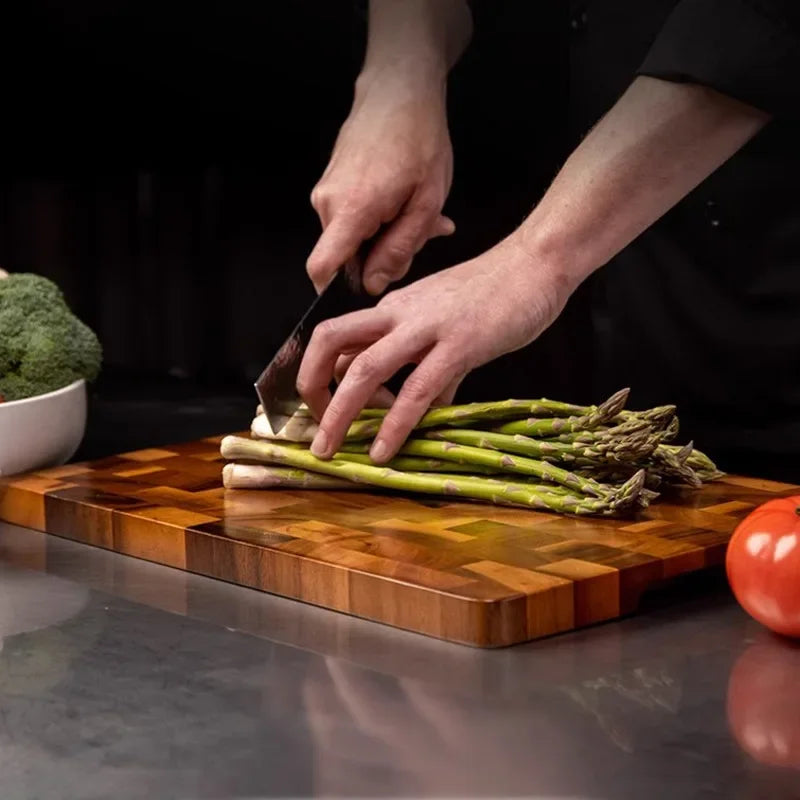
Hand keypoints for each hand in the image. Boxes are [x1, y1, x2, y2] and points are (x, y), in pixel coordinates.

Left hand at [297, 235, 573, 461]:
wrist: (536, 264)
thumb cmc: (494, 294)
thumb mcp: (444, 325)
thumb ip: (427, 365)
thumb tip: (423, 407)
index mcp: (392, 309)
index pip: (337, 337)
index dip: (320, 374)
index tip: (323, 410)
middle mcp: (398, 314)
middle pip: (331, 343)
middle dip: (312, 389)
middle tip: (315, 433)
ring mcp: (426, 328)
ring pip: (365, 369)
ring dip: (340, 414)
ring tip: (331, 450)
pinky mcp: (459, 345)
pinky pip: (417, 389)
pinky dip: (395, 424)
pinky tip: (385, 450)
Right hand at [306, 68, 455, 295]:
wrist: (398, 89)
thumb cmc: (418, 139)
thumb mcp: (426, 203)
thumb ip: (400, 249)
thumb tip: (374, 283)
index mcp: (351, 210)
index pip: (322, 268)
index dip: (337, 291)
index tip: (363, 292)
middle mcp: (328, 203)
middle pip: (347, 258)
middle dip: (383, 257)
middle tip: (420, 235)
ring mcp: (326, 193)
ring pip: (353, 238)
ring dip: (386, 236)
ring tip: (418, 212)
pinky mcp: (332, 185)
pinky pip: (352, 218)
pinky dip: (380, 220)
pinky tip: (405, 202)